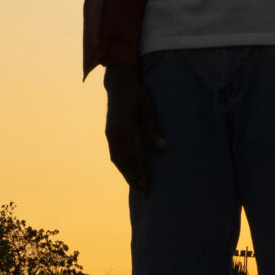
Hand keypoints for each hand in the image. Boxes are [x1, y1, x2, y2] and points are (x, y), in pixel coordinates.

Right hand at [103, 64, 165, 192]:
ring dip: (126, 174)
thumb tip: (164, 148)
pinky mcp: (110, 132)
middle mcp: (114, 134)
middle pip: (122, 162)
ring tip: (137, 185)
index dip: (138, 173)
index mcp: (123, 129)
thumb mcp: (148, 110)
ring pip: (117, 159)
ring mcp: (110, 133)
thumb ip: (153, 130)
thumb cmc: (137, 94)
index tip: (147, 186)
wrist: (119, 81)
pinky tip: (128, 170)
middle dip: (133, 179)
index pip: (131, 158)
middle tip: (144, 192)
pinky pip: (115, 153)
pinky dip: (122, 164)